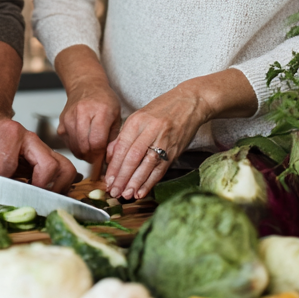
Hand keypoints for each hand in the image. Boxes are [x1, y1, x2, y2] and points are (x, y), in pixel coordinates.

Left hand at [0, 109, 77, 192]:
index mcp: (8, 132)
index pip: (8, 165)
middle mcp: (30, 138)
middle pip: (47, 165)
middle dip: (37, 187)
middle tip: (24, 200)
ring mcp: (42, 148)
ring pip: (64, 168)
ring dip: (56, 188)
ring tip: (39, 199)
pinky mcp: (49, 157)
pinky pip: (66, 171)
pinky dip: (60, 186)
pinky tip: (43, 195)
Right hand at [57, 81, 121, 165]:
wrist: (85, 86)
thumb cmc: (104, 100)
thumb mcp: (116, 115)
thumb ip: (114, 137)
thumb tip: (109, 158)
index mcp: (101, 111)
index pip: (97, 141)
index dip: (101, 155)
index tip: (105, 158)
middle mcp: (82, 113)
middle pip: (85, 147)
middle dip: (93, 157)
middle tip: (99, 157)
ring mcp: (69, 118)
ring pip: (75, 147)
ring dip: (84, 154)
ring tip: (92, 150)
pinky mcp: (61, 123)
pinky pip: (68, 144)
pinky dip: (76, 148)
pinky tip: (83, 142)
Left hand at [105, 69, 258, 199]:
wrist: (191, 102)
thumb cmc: (163, 109)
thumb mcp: (139, 116)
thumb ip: (124, 136)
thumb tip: (110, 156)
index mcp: (138, 120)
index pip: (122, 146)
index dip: (114, 165)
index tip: (108, 179)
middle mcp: (150, 130)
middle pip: (133, 157)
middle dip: (122, 177)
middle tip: (114, 191)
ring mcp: (164, 140)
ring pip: (147, 165)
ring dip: (135, 182)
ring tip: (126, 195)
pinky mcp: (175, 150)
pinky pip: (161, 168)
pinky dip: (151, 181)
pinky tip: (142, 191)